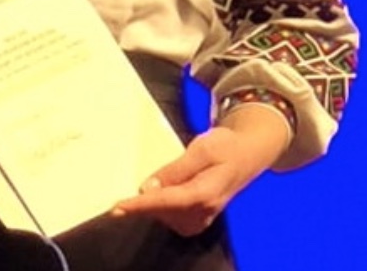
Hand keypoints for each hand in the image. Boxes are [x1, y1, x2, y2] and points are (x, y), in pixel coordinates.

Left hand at [110, 104, 290, 235]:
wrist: (248, 155)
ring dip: (152, 202)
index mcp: (207, 192)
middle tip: (137, 182)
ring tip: (162, 179)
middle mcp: (205, 211)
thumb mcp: (202, 147)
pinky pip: (170, 217)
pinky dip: (161, 206)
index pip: (168, 202)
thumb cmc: (226, 146)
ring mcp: (203, 218)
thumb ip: (175, 169)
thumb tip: (149, 187)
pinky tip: (164, 190)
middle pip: (163, 211)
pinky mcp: (199, 220)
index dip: (141, 205)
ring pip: (164, 216)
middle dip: (144, 200)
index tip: (117, 207)